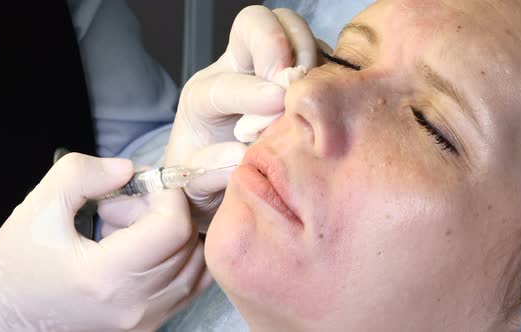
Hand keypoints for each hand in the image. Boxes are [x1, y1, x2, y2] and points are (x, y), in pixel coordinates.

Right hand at [0, 153, 209, 330]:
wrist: (5, 316)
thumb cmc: (17, 266)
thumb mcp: (38, 208)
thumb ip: (81, 175)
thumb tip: (128, 169)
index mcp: (105, 276)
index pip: (173, 227)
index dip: (167, 194)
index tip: (144, 183)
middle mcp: (133, 304)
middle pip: (187, 242)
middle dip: (165, 211)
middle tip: (125, 205)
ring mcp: (144, 319)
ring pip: (196, 264)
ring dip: (173, 235)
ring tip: (130, 230)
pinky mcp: (148, 324)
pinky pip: (190, 285)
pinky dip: (180, 258)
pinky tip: (145, 248)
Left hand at [164, 5, 317, 223]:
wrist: (218, 180)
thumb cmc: (205, 179)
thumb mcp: (193, 185)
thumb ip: (208, 171)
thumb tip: (239, 155)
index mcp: (204, 98)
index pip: (225, 82)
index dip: (251, 91)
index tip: (275, 104)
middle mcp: (235, 72)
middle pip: (254, 23)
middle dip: (276, 44)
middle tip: (292, 82)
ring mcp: (269, 69)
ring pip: (291, 29)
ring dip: (307, 53)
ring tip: (312, 90)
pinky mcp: (299, 74)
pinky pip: (319, 51)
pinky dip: (327, 66)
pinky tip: (327, 96)